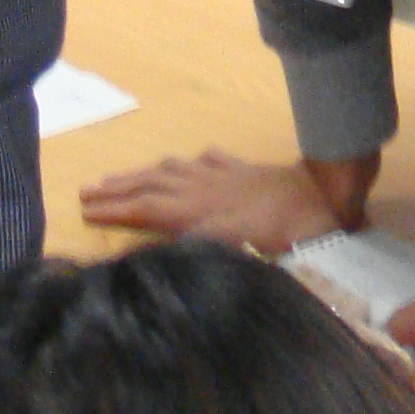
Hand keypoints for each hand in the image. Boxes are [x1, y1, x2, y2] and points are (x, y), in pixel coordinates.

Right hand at [79, 146, 373, 251]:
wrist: (330, 193)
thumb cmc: (293, 232)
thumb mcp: (248, 251)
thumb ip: (206, 250)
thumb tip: (166, 252)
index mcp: (200, 213)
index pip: (147, 210)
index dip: (115, 211)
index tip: (84, 211)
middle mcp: (204, 190)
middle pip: (151, 186)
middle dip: (117, 189)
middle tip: (85, 192)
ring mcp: (225, 176)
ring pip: (172, 170)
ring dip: (142, 173)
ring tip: (119, 177)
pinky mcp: (246, 170)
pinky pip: (210, 160)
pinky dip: (192, 163)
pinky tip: (188, 164)